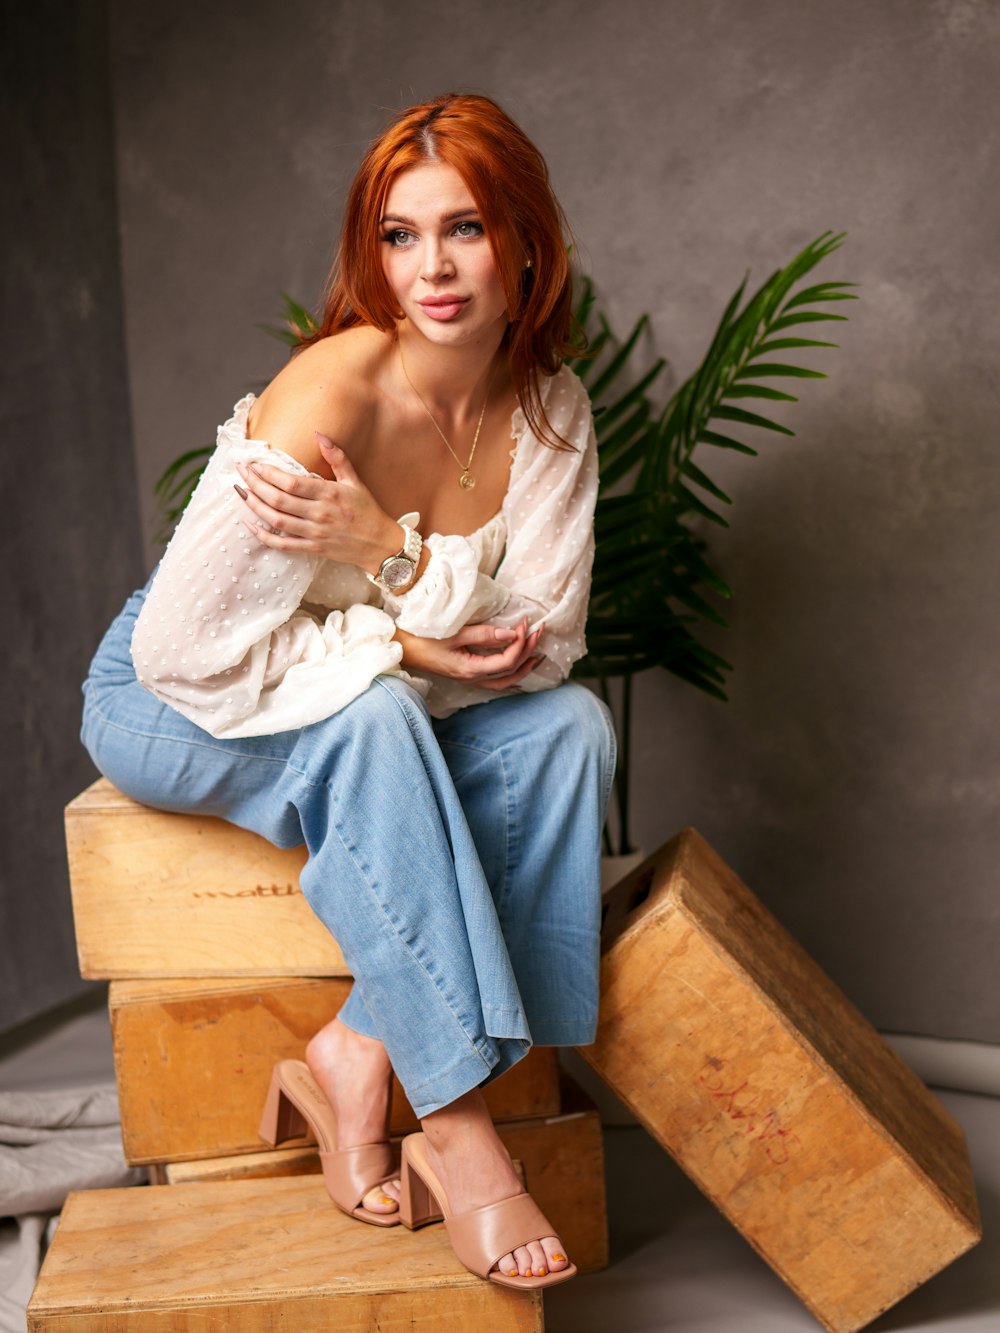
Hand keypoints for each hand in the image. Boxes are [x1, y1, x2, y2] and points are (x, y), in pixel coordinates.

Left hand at [234, 434, 399, 569]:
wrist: (380, 544)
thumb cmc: (367, 510)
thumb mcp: (355, 481)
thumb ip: (337, 457)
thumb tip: (319, 434)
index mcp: (329, 494)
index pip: (292, 482)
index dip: (269, 473)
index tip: (255, 464)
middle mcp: (320, 513)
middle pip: (279, 499)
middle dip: (255, 484)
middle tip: (241, 473)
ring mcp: (315, 533)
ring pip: (276, 520)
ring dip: (255, 506)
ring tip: (241, 492)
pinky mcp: (312, 548)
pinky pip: (282, 544)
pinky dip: (263, 536)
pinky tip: (250, 524)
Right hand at [394, 618, 545, 690]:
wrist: (401, 649)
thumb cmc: (423, 638)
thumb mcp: (454, 633)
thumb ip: (484, 634)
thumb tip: (512, 633)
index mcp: (470, 669)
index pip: (507, 660)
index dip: (520, 642)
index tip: (525, 623)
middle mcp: (473, 678)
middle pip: (511, 673)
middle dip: (528, 653)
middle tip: (539, 633)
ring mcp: (469, 679)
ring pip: (505, 681)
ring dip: (522, 667)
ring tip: (537, 654)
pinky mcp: (466, 674)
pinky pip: (495, 681)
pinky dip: (510, 674)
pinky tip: (517, 669)